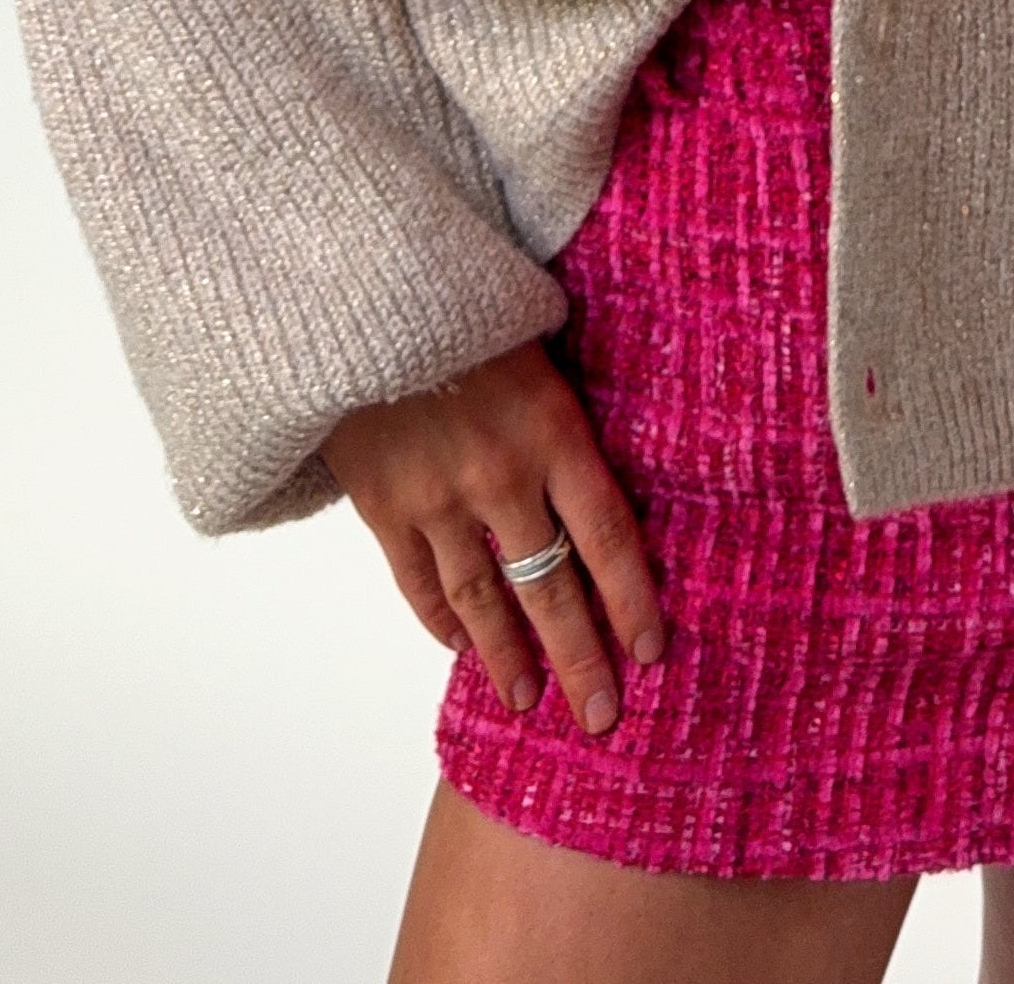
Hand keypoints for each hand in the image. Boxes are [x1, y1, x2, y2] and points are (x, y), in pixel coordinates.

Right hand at [320, 339, 662, 735]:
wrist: (362, 296)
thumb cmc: (467, 309)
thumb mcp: (540, 344)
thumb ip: (567, 413)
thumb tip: (607, 472)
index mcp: (553, 429)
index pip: (608, 535)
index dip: (632, 598)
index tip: (651, 651)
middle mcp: (501, 475)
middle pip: (552, 588)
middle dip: (580, 659)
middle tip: (601, 718)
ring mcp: (437, 498)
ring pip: (484, 602)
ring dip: (508, 659)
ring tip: (529, 701)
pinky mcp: (382, 507)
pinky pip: (419, 584)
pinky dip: (442, 623)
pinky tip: (462, 649)